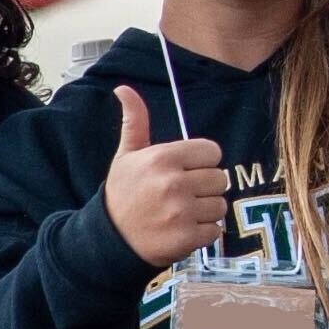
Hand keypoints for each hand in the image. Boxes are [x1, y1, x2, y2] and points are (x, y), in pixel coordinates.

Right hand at [104, 84, 230, 266]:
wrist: (108, 241)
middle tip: (181, 195)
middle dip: (204, 187)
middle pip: (220, 179)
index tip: (186, 171)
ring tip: (180, 213)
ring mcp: (182, 212)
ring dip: (205, 211)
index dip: (202, 162)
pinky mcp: (187, 238)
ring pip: (220, 205)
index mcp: (163, 158)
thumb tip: (123, 88)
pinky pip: (216, 230)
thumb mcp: (126, 156)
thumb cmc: (122, 194)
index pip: (212, 152)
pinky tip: (181, 229)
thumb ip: (135, 121)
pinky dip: (203, 232)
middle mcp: (174, 183)